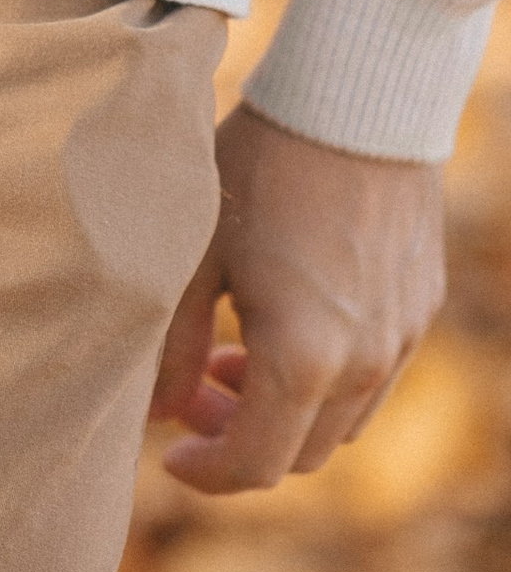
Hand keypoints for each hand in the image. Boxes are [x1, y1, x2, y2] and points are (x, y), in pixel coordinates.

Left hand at [151, 98, 447, 493]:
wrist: (354, 99)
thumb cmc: (259, 166)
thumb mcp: (194, 253)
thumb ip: (172, 345)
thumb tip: (153, 411)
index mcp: (303, 358)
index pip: (254, 466)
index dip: (205, 473)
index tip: (167, 450)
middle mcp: (364, 363)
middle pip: (299, 454)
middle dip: (238, 439)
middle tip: (191, 393)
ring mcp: (401, 338)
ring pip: (340, 421)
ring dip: (283, 410)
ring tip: (232, 354)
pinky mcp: (419, 308)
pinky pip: (372, 376)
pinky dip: (325, 378)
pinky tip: (284, 322)